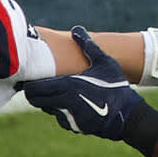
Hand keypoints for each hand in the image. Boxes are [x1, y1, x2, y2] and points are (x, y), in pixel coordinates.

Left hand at [20, 27, 157, 152]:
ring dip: (50, 103)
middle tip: (41, 87)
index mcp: (68, 85)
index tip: (30, 80)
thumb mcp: (104, 63)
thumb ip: (88, 46)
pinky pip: (61, 119)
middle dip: (36, 94)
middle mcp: (64, 103)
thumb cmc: (116, 87)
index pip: (35, 88)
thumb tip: (77, 29)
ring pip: (48, 110)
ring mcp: (68, 117)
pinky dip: (63, 113)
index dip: (30, 85)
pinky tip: (75, 106)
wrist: (128, 117)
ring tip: (62, 94)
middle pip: (36, 101)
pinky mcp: (74, 127)